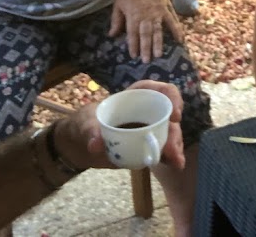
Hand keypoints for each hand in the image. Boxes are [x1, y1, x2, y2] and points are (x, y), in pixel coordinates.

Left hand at [56, 81, 185, 169]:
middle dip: (174, 132)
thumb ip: (90, 131)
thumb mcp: (85, 123)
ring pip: (169, 134)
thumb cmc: (84, 123)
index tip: (174, 115)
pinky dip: (170, 157)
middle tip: (171, 149)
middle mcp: (147, 111)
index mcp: (136, 96)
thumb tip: (96, 145)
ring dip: (175, 146)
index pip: (160, 90)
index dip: (172, 98)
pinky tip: (176, 164)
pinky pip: (162, 150)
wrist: (79, 144)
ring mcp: (148, 130)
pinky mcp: (146, 146)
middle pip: (168, 117)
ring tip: (176, 161)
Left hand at [109, 0, 183, 60]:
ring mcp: (158, 12)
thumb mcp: (118, 3)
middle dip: (146, 48)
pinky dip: (176, 30)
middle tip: (147, 61)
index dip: (133, 45)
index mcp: (133, 16)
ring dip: (159, 43)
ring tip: (160, 54)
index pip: (133, 34)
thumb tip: (112, 35)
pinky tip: (179, 40)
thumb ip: (116, 20)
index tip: (133, 56)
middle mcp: (146, 16)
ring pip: (158, 30)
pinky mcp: (166, 8)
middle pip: (146, 35)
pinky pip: (172, 20)